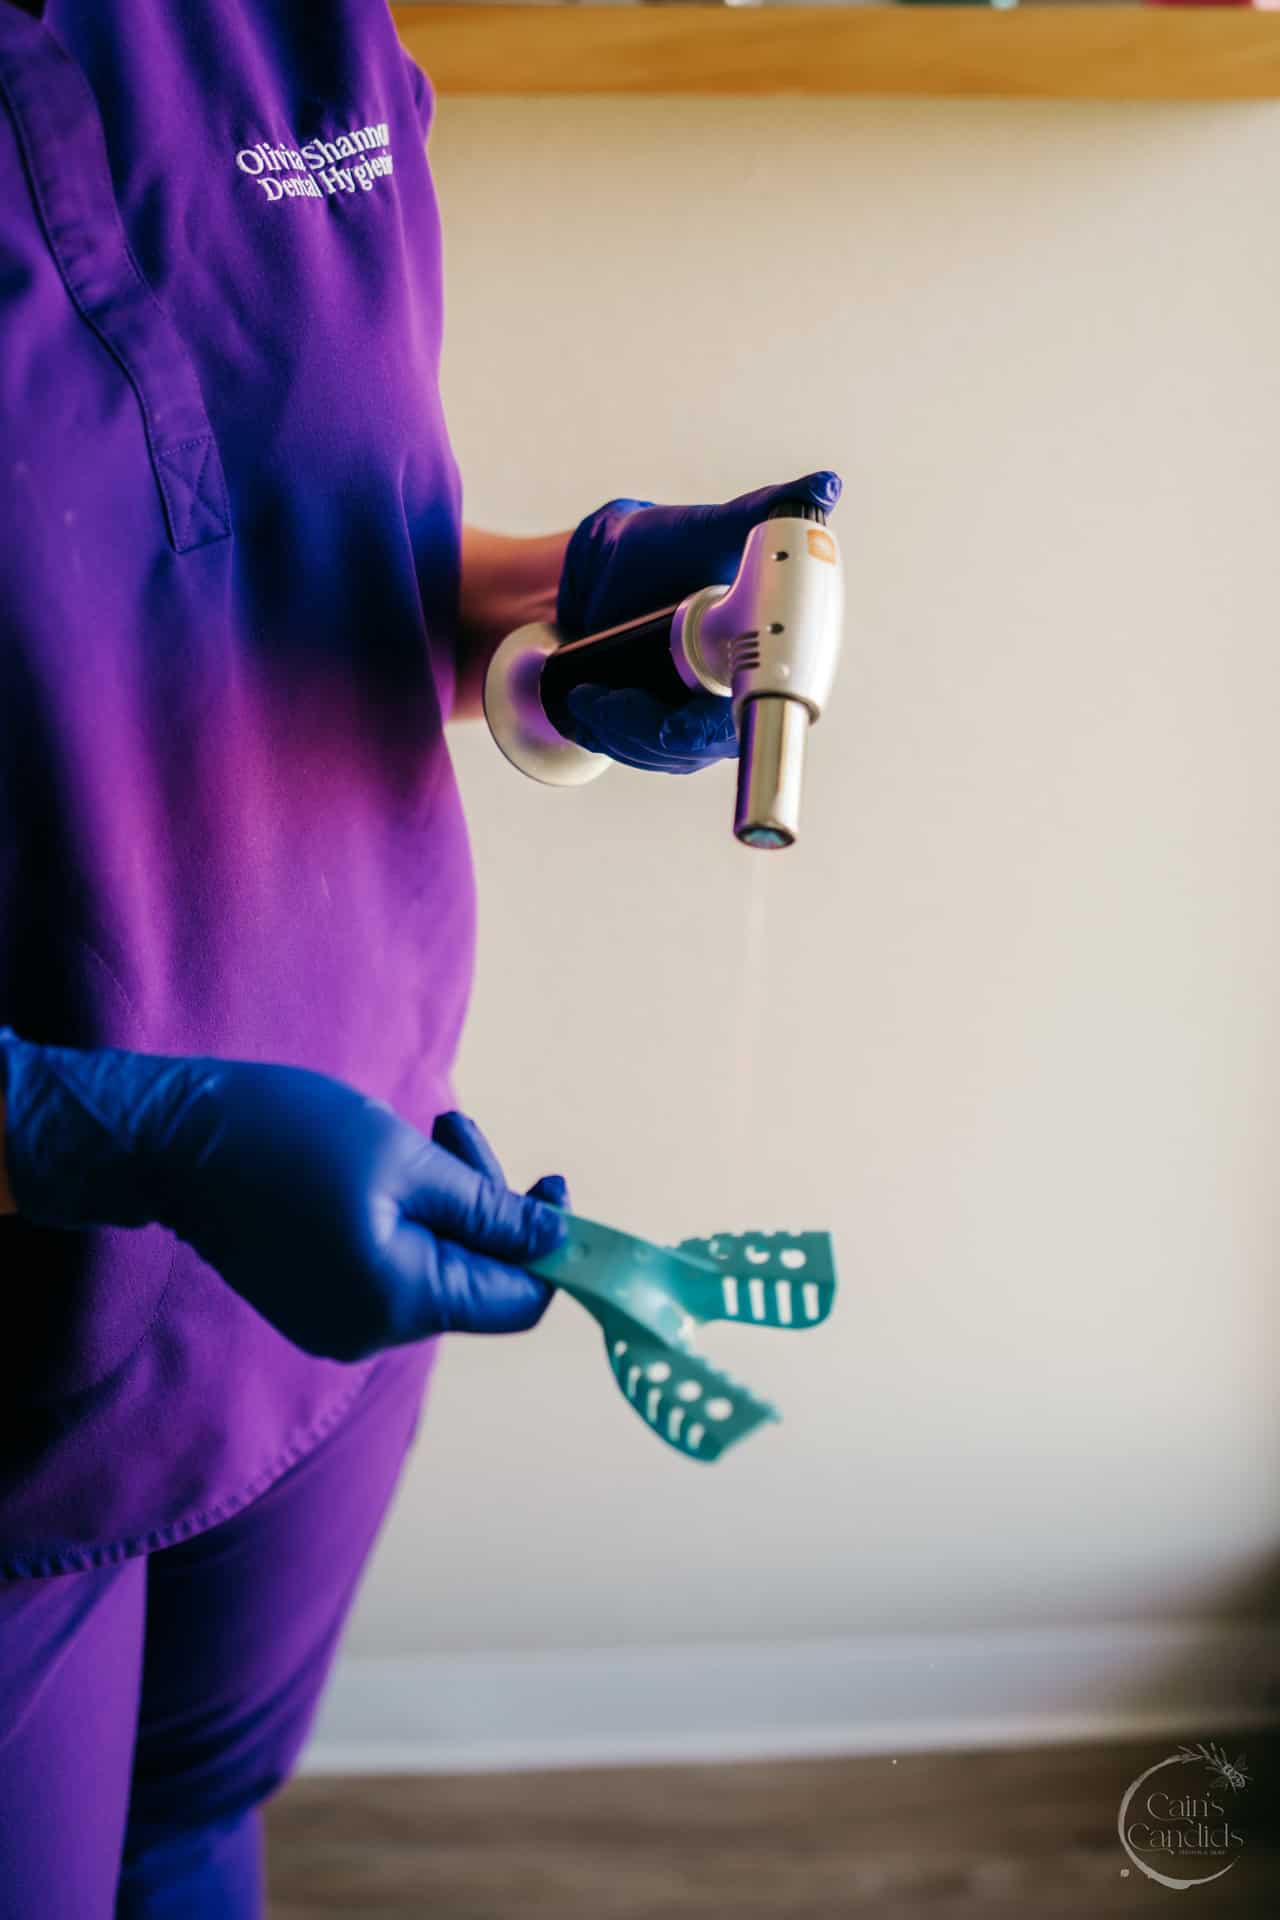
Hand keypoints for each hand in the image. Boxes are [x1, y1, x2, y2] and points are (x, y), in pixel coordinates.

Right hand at [0, 1030, 566, 1361]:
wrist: (175, 1140)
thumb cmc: (291, 1135)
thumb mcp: (409, 1159)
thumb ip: (491, 1211)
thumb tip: (561, 1242)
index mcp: (401, 1301)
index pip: (519, 1301)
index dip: (550, 1248)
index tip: (553, 1182)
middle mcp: (372, 1333)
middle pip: (477, 1281)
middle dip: (487, 1206)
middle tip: (458, 1128)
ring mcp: (340, 1324)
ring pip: (436, 1269)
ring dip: (447, 1203)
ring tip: (424, 1131)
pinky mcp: (318, 1304)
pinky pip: (394, 1269)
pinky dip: (408, 1220)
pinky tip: (386, 1164)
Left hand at [554, 469, 841, 774]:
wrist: (598, 570)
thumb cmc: (658, 547)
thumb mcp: (706, 529)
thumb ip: (764, 511)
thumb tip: (824, 486)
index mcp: (756, 657)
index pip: (744, 718)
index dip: (705, 730)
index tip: (668, 724)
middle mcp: (728, 695)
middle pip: (694, 746)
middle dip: (644, 729)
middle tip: (604, 695)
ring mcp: (689, 716)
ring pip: (659, 754)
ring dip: (617, 731)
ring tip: (587, 692)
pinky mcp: (651, 729)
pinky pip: (632, 752)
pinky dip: (605, 734)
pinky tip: (585, 707)